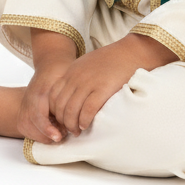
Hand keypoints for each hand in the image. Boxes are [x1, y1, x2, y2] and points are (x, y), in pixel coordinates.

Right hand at [17, 29, 77, 143]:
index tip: (59, 136)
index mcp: (40, 92)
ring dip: (41, 134)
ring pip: (26, 126)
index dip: (47, 129)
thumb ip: (75, 95)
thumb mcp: (70, 79)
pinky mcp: (24, 106)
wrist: (50, 62)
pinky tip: (52, 131)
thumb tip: (87, 111)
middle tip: (61, 137)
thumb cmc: (62, 70)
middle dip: (45, 134)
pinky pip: (25, 125)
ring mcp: (25, 102)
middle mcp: (29, 98)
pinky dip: (37, 131)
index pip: (38, 115)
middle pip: (29, 124)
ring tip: (58, 134)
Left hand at [49, 33, 177, 135]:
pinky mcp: (103, 89)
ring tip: (77, 131)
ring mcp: (89, 83)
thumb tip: (73, 95)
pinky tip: (86, 125)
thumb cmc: (112, 60)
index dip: (55, 110)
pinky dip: (84, 120)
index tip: (61, 119)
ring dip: (72, 124)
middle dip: (62, 121)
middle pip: (60, 105)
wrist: (131, 52)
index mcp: (72, 71)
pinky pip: (87, 110)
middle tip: (69, 129)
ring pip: (71, 110)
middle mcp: (76, 77)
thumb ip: (78, 76)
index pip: (53, 95)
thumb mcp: (88, 63)